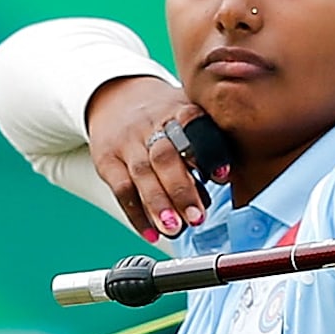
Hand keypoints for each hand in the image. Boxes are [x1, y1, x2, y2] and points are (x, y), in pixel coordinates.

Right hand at [84, 74, 212, 242]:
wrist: (115, 100)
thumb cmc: (164, 117)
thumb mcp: (187, 114)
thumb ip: (207, 141)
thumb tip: (227, 180)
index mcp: (177, 110)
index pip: (193, 125)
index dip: (208, 151)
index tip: (222, 176)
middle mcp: (151, 124)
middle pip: (164, 156)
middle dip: (181, 189)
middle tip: (197, 218)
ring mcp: (127, 143)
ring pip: (142, 174)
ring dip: (158, 204)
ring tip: (174, 229)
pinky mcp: (107, 160)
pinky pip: (121, 189)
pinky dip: (137, 215)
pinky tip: (152, 233)